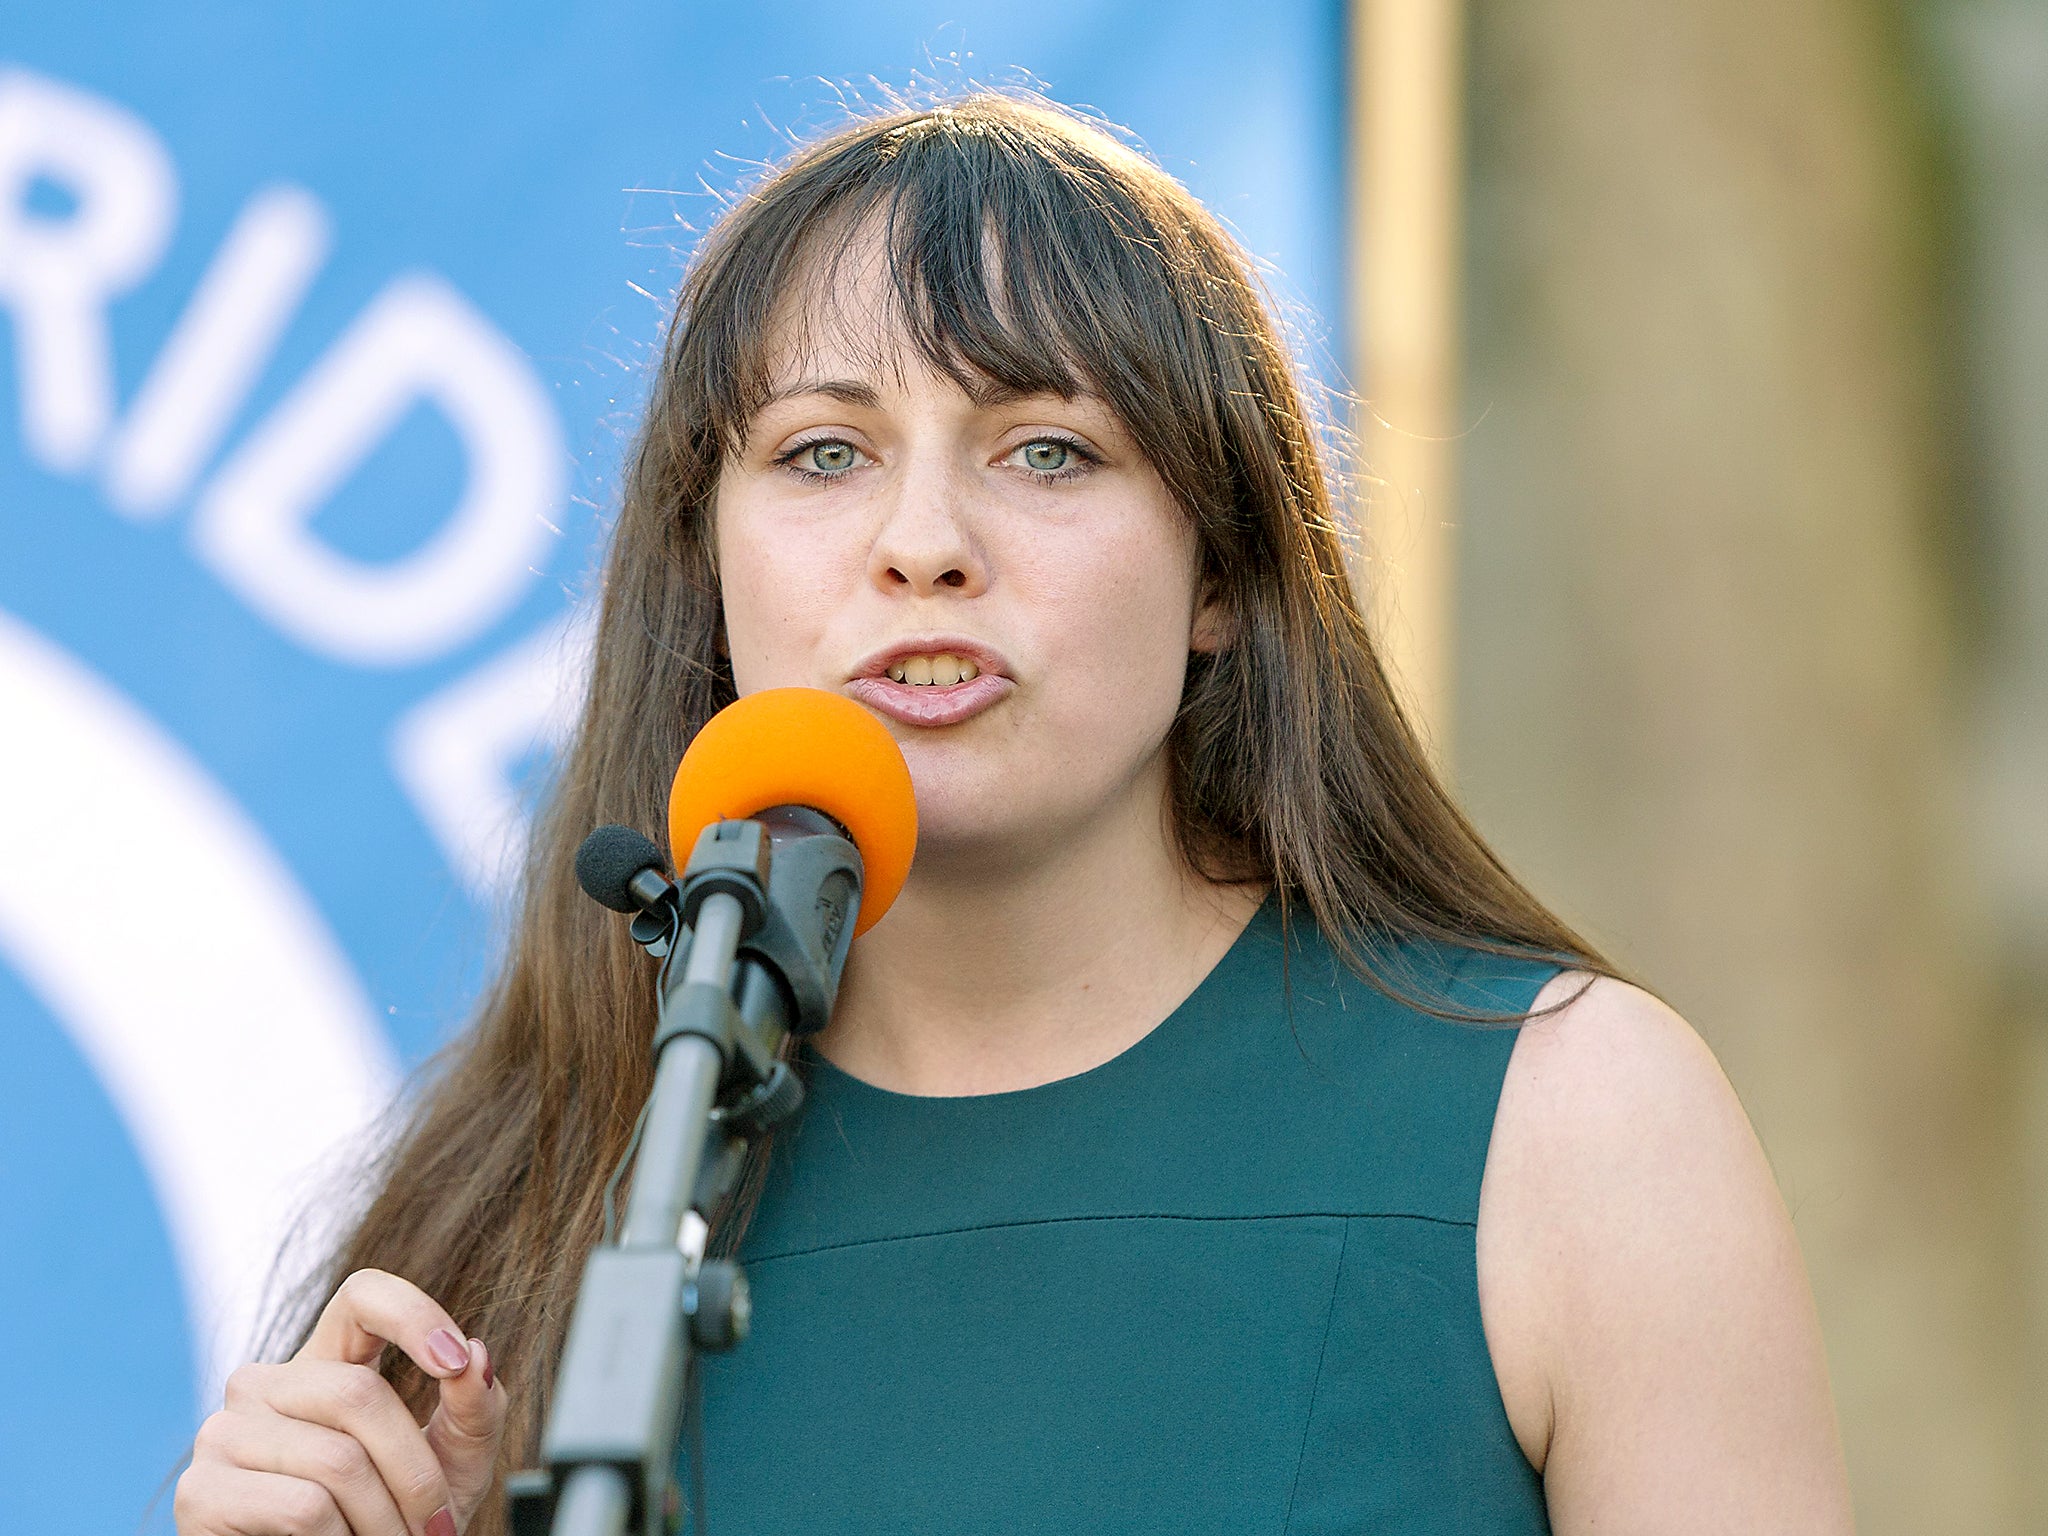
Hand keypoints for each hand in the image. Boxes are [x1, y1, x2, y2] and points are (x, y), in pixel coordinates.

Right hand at [174, 1268, 508, 1534]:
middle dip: (416, 1475)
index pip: (362, 1295)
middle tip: (437, 1527)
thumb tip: (476, 1355)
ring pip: (337, 1460)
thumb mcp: (451, 1468)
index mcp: (327, 1361)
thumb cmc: (392, 1523)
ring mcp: (224, 1432)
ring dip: (385, 1521)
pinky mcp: (201, 1491)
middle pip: (359, 1394)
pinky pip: (303, 1506)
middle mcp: (265, 1384)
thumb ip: (473, 1412)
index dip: (411, 1313)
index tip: (454, 1361)